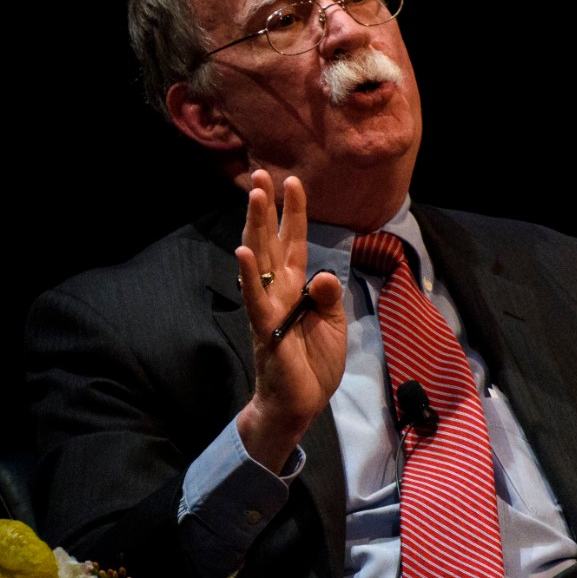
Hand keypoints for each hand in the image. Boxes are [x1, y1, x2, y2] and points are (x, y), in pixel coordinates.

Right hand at [234, 171, 346, 468]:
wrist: (300, 403)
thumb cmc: (313, 365)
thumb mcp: (334, 325)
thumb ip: (328, 297)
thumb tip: (323, 273)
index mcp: (298, 288)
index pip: (294, 242)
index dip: (293, 213)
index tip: (292, 182)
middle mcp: (279, 291)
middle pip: (272, 242)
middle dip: (266, 208)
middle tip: (261, 174)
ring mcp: (268, 307)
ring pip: (261, 261)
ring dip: (256, 227)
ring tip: (254, 197)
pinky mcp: (265, 328)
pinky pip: (255, 298)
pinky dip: (249, 275)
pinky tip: (243, 252)